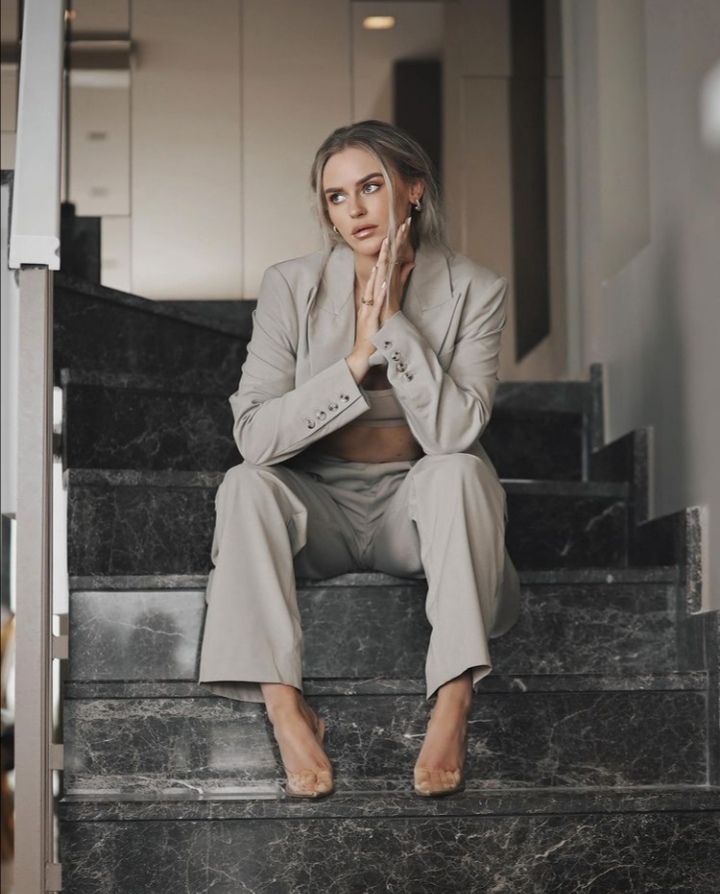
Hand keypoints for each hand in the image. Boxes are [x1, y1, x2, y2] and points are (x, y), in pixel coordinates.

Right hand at [346, 219, 414, 383]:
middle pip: (382, 263)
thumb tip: (408, 263)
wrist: (363, 353)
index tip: (404, 224)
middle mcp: (373, 292)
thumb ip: (399, 282)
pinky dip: (379, 288)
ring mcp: (371, 302)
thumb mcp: (391, 300)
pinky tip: (383, 277)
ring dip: (382, 261)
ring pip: (377, 278)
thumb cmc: (376, 329)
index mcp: (379, 288)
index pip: (388, 261)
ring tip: (387, 243)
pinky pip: (376, 299)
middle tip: (399, 224)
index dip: (396, 243)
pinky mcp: (371, 315)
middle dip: (391, 244)